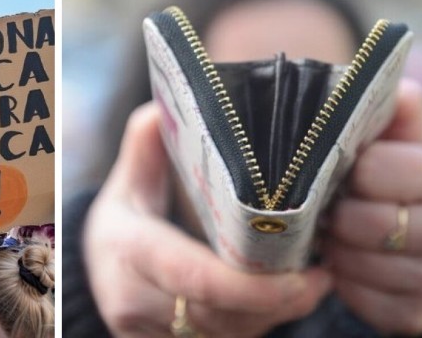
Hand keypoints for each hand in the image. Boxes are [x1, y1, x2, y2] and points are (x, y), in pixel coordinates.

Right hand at [85, 103, 332, 337]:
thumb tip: (166, 106)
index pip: (192, 275)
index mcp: (127, 252)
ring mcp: (150, 335)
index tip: (305, 275)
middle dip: (278, 302)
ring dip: (273, 316)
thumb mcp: (128, 181)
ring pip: (229, 336)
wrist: (99, 275)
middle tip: (321, 274)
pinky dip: (257, 325)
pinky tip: (280, 302)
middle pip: (222, 315)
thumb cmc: (123, 221)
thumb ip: (146, 143)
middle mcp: (134, 302)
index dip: (251, 286)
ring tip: (309, 284)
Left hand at [325, 80, 421, 334]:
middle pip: (356, 220)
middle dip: (334, 212)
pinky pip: (352, 296)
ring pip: (350, 261)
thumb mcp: (401, 140)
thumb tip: (397, 83)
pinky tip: (349, 262)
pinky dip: (341, 280)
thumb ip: (393, 109)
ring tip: (337, 232)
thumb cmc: (400, 179)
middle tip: (332, 205)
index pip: (369, 169)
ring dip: (333, 246)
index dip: (348, 169)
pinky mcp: (412, 315)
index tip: (348, 170)